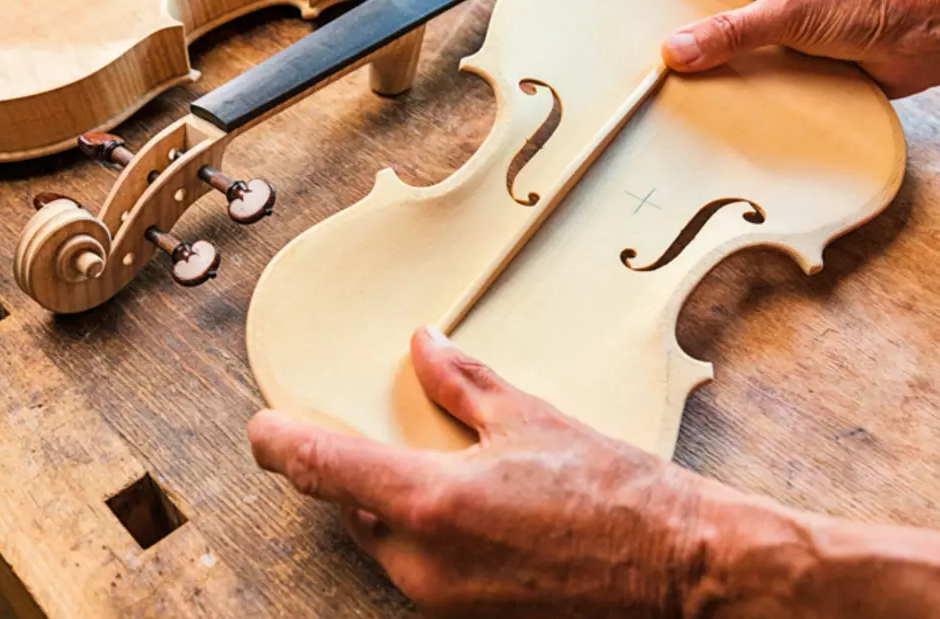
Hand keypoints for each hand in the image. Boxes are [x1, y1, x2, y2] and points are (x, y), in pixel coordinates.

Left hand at [248, 327, 707, 616]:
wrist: (678, 567)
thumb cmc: (613, 492)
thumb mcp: (528, 419)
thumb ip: (461, 383)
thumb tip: (423, 347)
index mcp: (430, 501)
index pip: (322, 467)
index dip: (279, 443)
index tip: (261, 428)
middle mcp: (422, 560)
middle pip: (350, 505)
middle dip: (356, 469)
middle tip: (380, 430)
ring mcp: (441, 598)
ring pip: (382, 538)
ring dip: (391, 502)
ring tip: (444, 468)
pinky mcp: (464, 617)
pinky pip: (416, 566)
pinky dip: (422, 532)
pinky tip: (469, 507)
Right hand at [641, 0, 939, 97]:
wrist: (920, 41)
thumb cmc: (869, 4)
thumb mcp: (789, 12)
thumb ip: (730, 31)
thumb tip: (675, 50)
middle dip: (662, 16)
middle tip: (628, 37)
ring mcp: (768, 27)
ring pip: (715, 40)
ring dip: (694, 57)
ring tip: (659, 76)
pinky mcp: (782, 60)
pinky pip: (739, 71)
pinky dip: (721, 85)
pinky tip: (703, 101)